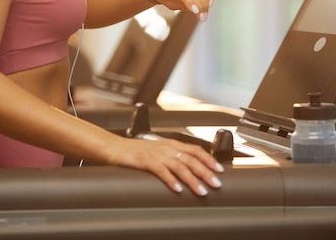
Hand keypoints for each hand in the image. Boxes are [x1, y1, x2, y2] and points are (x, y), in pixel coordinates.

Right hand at [109, 136, 223, 195]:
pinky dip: (171, 180)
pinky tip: (177, 189)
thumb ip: (174, 157)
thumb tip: (191, 170)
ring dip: (192, 179)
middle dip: (206, 172)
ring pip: (179, 166)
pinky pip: (161, 171)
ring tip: (200, 190)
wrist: (115, 147)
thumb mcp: (159, 151)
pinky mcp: (145, 161)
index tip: (220, 170)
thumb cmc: (136, 151)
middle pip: (191, 159)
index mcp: (172, 144)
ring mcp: (156, 154)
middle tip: (216, 183)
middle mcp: (167, 148)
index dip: (209, 159)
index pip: (196, 150)